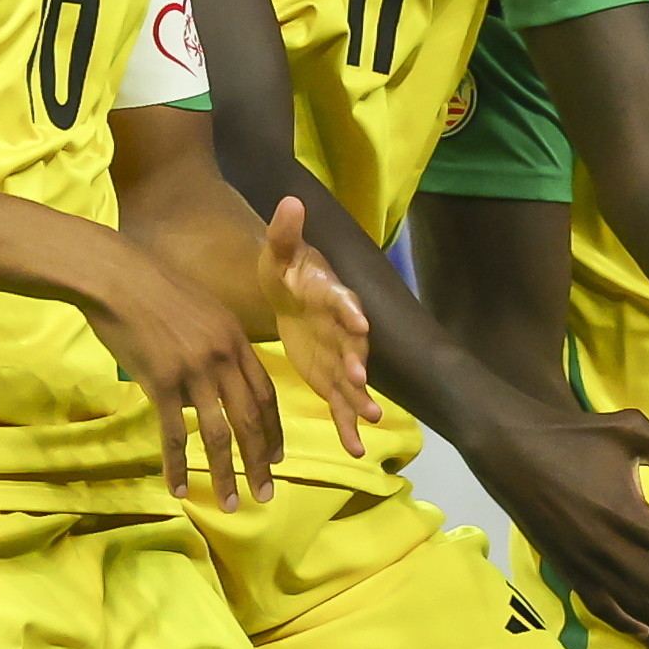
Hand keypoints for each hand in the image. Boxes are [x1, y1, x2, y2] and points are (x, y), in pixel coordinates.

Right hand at [82, 243, 281, 506]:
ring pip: (219, 434)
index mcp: (236, 340)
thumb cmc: (152, 288)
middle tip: (266, 494)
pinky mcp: (161, 382)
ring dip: (227, 474)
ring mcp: (194, 372)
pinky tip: (178, 487)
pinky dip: (177, 464)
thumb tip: (213, 379)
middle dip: (260, 462)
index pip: (265, 394)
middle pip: (251, 420)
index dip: (273, 430)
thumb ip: (216, 344)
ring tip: (231, 503)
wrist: (116, 276)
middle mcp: (223, 358)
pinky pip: (173, 433)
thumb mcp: (201, 309)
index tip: (276, 457)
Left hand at [254, 198, 376, 460]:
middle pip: (354, 346)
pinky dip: (347, 425)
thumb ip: (285, 231)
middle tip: (360, 378)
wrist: (289, 295)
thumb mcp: (278, 251)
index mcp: (333, 296)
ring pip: (353, 381)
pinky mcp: (333, 379)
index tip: (360, 321)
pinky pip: (342, 404)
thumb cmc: (286, 270)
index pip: (344, 301)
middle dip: (358, 362)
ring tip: (370, 420)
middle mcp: (345, 329)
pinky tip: (355, 449)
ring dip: (360, 400)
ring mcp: (342, 357)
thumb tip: (290, 200)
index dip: (351, 311)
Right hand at [472, 401, 648, 645]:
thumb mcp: (628, 431)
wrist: (512, 450)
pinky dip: (623, 620)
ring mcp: (583, 560)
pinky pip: (598, 603)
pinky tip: (644, 630)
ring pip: (633, 605)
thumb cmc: (574, 435)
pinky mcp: (564, 566)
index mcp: (626, 512)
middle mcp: (606, 545)